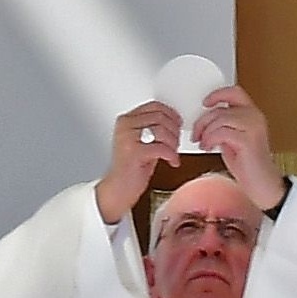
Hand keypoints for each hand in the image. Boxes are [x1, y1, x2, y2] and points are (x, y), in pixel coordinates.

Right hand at [95, 100, 183, 226]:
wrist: (118, 191)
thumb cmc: (131, 170)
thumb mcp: (141, 143)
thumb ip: (152, 130)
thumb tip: (172, 122)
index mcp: (125, 120)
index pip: (153, 106)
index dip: (170, 113)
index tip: (178, 122)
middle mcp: (125, 126)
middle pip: (160, 117)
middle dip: (174, 130)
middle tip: (177, 142)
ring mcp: (128, 138)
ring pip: (162, 130)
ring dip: (174, 143)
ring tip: (173, 153)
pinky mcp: (134, 152)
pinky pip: (162, 148)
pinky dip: (172, 155)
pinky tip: (172, 161)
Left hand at [190, 85, 281, 211]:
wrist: (262, 185)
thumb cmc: (249, 166)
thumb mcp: (233, 139)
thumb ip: (225, 126)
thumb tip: (206, 120)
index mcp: (253, 114)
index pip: (235, 93)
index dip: (218, 94)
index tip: (205, 103)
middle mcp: (255, 117)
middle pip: (222, 109)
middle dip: (203, 121)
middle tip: (197, 134)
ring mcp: (253, 128)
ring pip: (220, 119)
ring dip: (206, 132)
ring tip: (203, 143)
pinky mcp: (247, 140)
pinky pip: (221, 132)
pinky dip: (210, 139)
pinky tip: (208, 148)